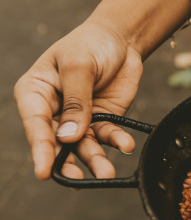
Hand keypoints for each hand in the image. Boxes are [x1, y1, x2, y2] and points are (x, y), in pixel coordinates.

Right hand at [14, 21, 141, 179]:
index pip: (35, 124)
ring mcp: (79, 118)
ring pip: (83, 146)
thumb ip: (76, 100)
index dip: (40, 149)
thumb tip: (69, 136)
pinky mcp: (102, 119)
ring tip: (107, 173)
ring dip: (95, 160)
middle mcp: (54, 110)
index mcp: (35, 93)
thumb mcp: (80, 66)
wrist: (121, 39)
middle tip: (77, 180)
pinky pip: (107, 136)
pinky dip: (116, 141)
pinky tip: (125, 144)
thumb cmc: (91, 44)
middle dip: (67, 162)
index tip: (44, 172)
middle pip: (57, 143)